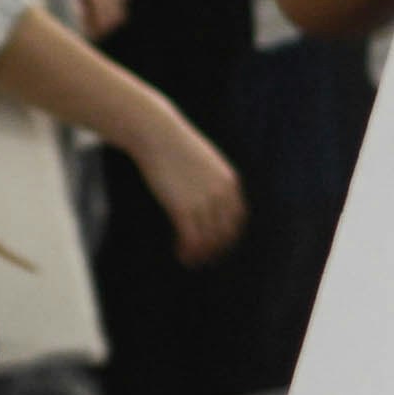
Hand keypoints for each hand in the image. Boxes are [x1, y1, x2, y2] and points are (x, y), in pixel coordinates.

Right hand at [134, 108, 248, 258]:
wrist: (157, 133)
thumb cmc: (175, 145)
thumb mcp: (204, 161)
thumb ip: (211, 180)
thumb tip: (206, 194)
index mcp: (230, 183)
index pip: (237, 218)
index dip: (230, 235)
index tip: (220, 244)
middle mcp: (221, 194)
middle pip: (225, 232)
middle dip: (216, 249)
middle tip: (206, 259)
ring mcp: (203, 201)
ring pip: (207, 238)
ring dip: (200, 253)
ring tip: (192, 261)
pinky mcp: (182, 207)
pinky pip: (190, 237)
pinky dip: (188, 249)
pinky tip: (181, 254)